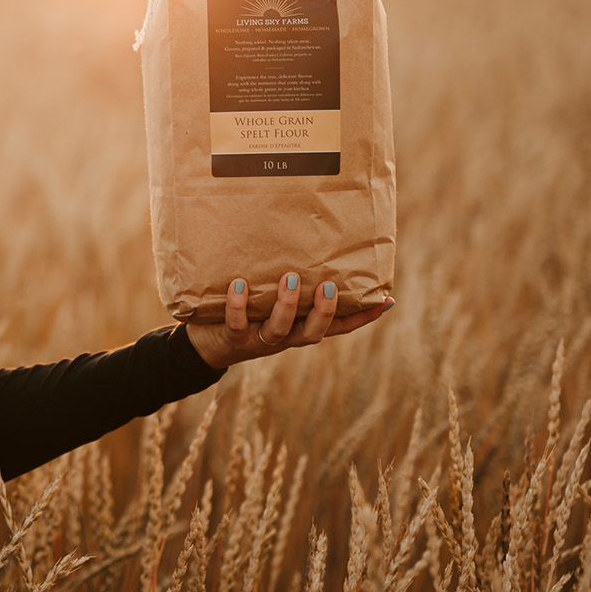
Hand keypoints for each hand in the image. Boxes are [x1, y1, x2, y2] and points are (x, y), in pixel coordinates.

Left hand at [185, 273, 391, 369]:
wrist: (205, 344)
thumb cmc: (244, 312)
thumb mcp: (269, 299)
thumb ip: (290, 281)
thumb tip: (309, 247)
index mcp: (298, 327)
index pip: (337, 326)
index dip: (361, 317)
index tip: (385, 300)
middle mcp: (284, 337)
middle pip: (313, 333)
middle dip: (323, 311)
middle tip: (327, 286)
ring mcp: (259, 340)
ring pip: (280, 329)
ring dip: (286, 304)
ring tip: (288, 277)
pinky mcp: (232, 338)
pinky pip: (237, 323)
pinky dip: (238, 305)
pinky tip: (239, 284)